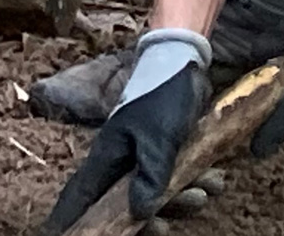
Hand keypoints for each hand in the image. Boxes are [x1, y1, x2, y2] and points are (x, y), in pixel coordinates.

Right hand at [41, 31, 209, 233]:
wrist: (185, 63)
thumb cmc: (163, 96)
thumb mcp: (159, 139)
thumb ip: (150, 177)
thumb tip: (140, 214)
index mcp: (107, 157)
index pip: (80, 196)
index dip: (70, 219)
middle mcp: (120, 162)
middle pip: (122, 207)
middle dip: (147, 219)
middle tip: (164, 226)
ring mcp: (141, 159)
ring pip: (154, 196)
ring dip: (180, 200)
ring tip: (205, 191)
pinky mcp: (163, 154)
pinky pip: (174, 181)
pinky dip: (193, 182)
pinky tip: (213, 179)